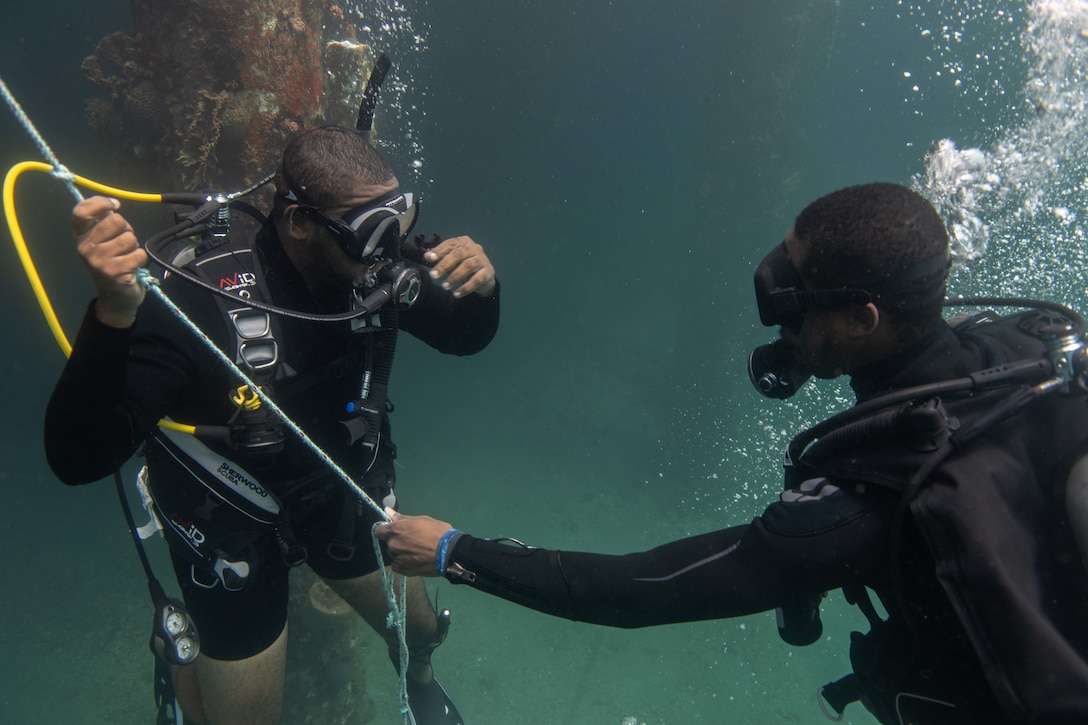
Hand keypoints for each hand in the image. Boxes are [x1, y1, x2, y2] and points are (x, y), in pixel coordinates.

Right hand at [72, 196, 147, 327]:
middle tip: (123, 242)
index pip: (81, 211)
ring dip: (134, 246)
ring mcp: (99, 261)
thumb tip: (112, 205)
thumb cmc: (112, 262)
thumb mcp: (102, 241)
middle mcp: (85, 248)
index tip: (115, 205)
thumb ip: (104, 222)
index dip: (100, 202)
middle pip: (115, 220)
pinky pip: (138, 254)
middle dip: (126, 229)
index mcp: (80, 236)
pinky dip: (140, 259)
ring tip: (126, 256)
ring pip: (129, 237)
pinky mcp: (115, 272)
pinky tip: (132, 267)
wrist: (115, 296)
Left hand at [374, 508, 453, 575]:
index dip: (385, 531)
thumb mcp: (420, 519)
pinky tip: (414, 560)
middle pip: (389, 543)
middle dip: (397, 541)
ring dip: (400, 553)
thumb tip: (387, 511)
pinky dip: (403, 563)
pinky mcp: (404, 570)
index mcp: (396, 530)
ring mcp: (398, 558)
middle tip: (412, 541)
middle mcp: (393, 544)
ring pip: (394, 554)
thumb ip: (401, 517)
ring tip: (416, 552)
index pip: (379, 531)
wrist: (449, 552)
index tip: (394, 532)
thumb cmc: (437, 531)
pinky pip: (397, 566)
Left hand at [424, 235, 495, 296]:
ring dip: (454, 277)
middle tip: (433, 275)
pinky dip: (465, 288)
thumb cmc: (464, 264)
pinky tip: (456, 294)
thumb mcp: (452, 258)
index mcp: (463, 242)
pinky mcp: (488, 272)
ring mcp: (482, 260)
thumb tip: (427, 256)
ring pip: (468, 266)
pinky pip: (477, 280)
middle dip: (444, 265)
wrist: (485, 275)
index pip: (450, 244)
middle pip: (459, 254)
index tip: (429, 258)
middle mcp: (474, 248)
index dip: (439, 250)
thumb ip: (441, 256)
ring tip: (444, 286)